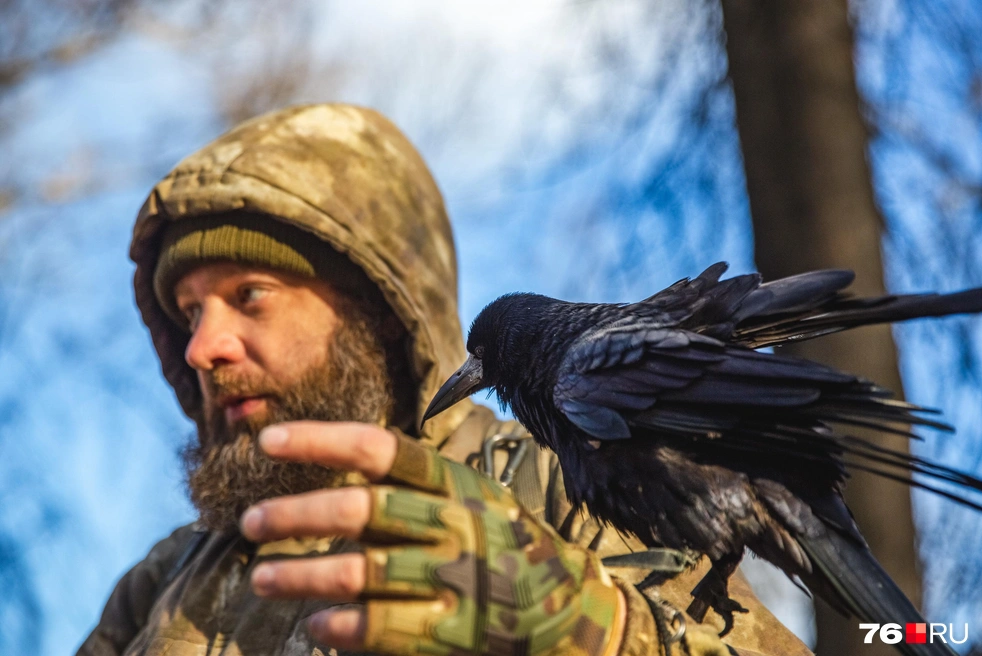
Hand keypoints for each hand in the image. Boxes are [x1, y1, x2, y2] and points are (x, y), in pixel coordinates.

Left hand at [239, 422, 625, 655]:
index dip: (321, 440)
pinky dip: (342, 627)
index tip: (268, 440)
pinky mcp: (454, 631)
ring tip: (261, 575)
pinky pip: (384, 628)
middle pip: (361, 509)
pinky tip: (315, 625)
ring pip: (362, 572)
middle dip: (297, 514)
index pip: (380, 450)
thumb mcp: (473, 496)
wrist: (568, 607)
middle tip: (249, 521)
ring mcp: (455, 579)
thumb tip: (340, 463)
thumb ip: (419, 482)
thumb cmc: (504, 542)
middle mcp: (453, 524)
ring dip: (302, 575)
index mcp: (454, 484)